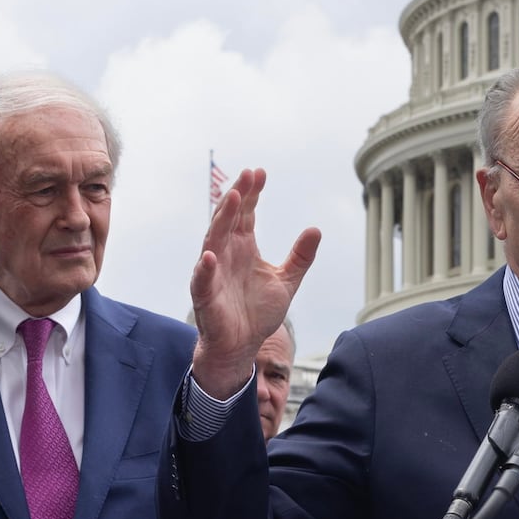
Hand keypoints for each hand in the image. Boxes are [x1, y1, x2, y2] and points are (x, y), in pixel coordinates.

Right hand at [188, 168, 320, 398]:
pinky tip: (210, 256)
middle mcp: (225, 254)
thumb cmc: (258, 312)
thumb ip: (300, 257)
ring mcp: (213, 273)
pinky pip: (203, 280)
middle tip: (247, 175)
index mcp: (243, 247)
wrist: (242, 346)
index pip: (246, 214)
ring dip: (222, 219)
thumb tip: (316, 230)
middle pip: (229, 219)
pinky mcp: (205, 297)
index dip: (251, 193)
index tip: (259, 173)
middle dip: (237, 196)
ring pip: (214, 240)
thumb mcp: (286, 281)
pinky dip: (205, 268)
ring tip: (232, 198)